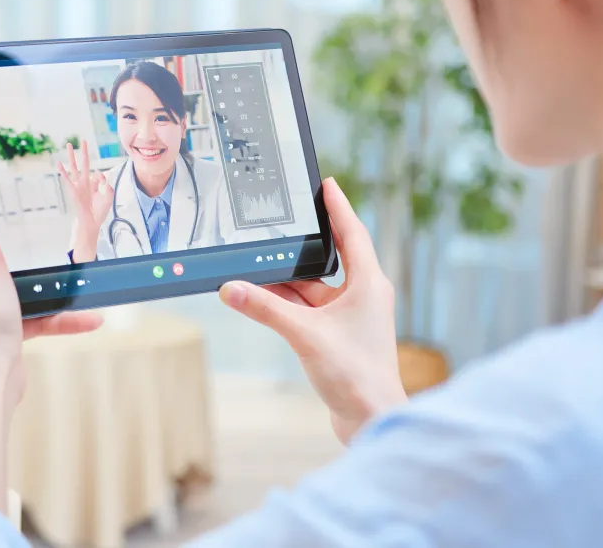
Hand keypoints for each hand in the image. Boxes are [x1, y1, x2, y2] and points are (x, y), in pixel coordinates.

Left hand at [0, 156, 102, 515]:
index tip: (19, 188)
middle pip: (1, 247)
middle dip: (31, 240)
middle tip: (58, 226)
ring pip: (27, 282)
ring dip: (57, 282)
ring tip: (84, 274)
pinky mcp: (7, 329)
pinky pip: (41, 315)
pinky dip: (64, 315)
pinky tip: (90, 316)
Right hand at [57, 143, 113, 261]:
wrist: (92, 221)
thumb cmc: (100, 210)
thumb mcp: (108, 195)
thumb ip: (107, 183)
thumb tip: (98, 172)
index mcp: (94, 183)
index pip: (98, 174)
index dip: (101, 178)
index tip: (102, 182)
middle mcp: (85, 182)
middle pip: (84, 163)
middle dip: (84, 152)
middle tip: (83, 140)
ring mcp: (78, 185)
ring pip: (74, 167)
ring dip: (72, 156)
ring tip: (69, 144)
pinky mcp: (73, 190)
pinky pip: (67, 179)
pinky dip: (62, 171)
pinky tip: (58, 163)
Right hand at [219, 178, 404, 444]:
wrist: (371, 419)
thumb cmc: (355, 375)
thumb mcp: (304, 334)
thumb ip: (265, 309)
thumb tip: (231, 288)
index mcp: (368, 283)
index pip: (353, 233)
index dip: (339, 207)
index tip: (327, 184)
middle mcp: (363, 295)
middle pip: (328, 259)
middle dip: (301, 246)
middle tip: (281, 222)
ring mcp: (352, 317)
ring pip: (314, 289)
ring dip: (287, 282)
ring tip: (256, 267)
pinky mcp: (340, 336)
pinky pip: (310, 309)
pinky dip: (288, 304)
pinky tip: (263, 299)